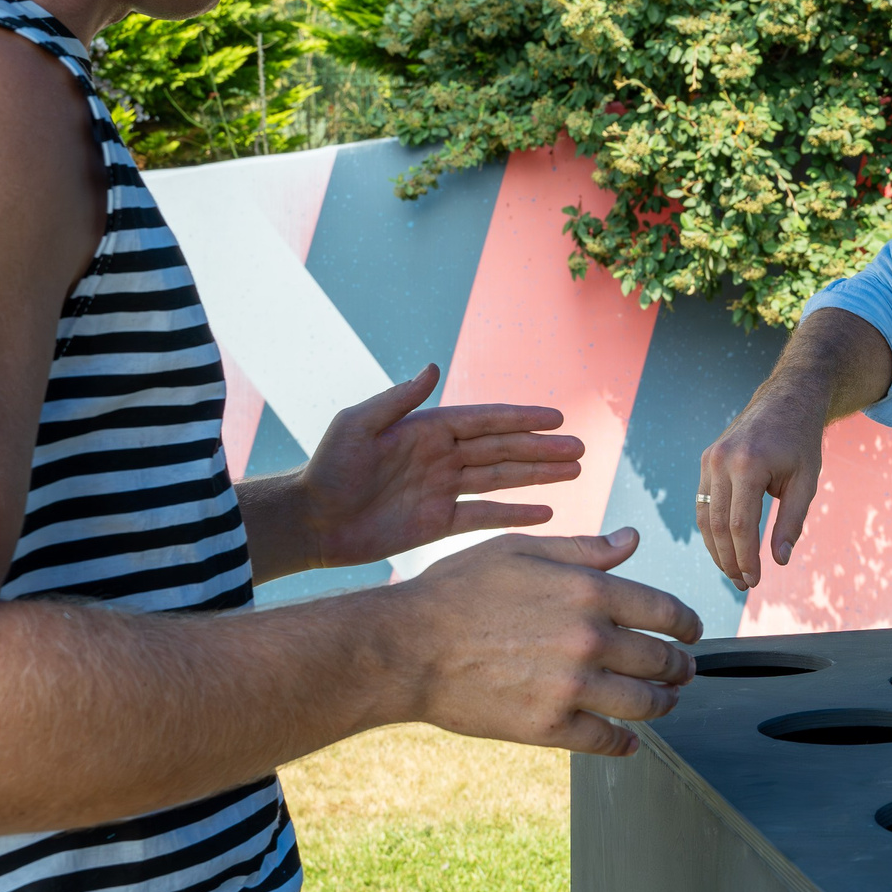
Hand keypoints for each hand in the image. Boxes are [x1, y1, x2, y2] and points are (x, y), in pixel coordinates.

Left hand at [281, 366, 584, 572]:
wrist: (310, 520)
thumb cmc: (327, 467)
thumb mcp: (357, 424)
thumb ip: (397, 400)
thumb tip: (433, 367)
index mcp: (427, 429)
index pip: (485, 420)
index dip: (522, 418)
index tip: (557, 417)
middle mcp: (441, 457)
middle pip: (503, 450)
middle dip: (542, 448)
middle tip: (581, 448)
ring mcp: (442, 490)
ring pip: (501, 480)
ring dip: (537, 476)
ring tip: (575, 471)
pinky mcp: (437, 524)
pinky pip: (484, 516)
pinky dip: (515, 514)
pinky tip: (546, 513)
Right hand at [398, 527, 701, 754]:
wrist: (408, 647)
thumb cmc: (458, 590)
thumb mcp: (521, 550)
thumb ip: (585, 549)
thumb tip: (633, 540)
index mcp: (589, 590)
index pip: (665, 611)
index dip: (688, 625)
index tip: (692, 633)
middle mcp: (590, 638)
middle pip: (661, 660)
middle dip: (681, 668)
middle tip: (683, 672)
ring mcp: (572, 687)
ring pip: (644, 704)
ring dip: (663, 705)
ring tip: (664, 703)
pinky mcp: (549, 727)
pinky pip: (606, 741)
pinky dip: (625, 743)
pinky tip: (628, 741)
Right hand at [697, 383, 826, 588]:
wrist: (787, 399)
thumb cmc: (801, 441)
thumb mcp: (806, 481)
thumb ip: (791, 521)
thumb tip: (778, 560)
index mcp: (748, 464)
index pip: (741, 525)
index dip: (745, 558)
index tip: (754, 581)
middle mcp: (721, 461)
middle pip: (718, 525)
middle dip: (729, 560)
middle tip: (743, 584)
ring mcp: (709, 459)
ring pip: (705, 517)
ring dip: (716, 549)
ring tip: (733, 572)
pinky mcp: (706, 460)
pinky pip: (703, 503)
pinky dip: (711, 529)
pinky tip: (725, 547)